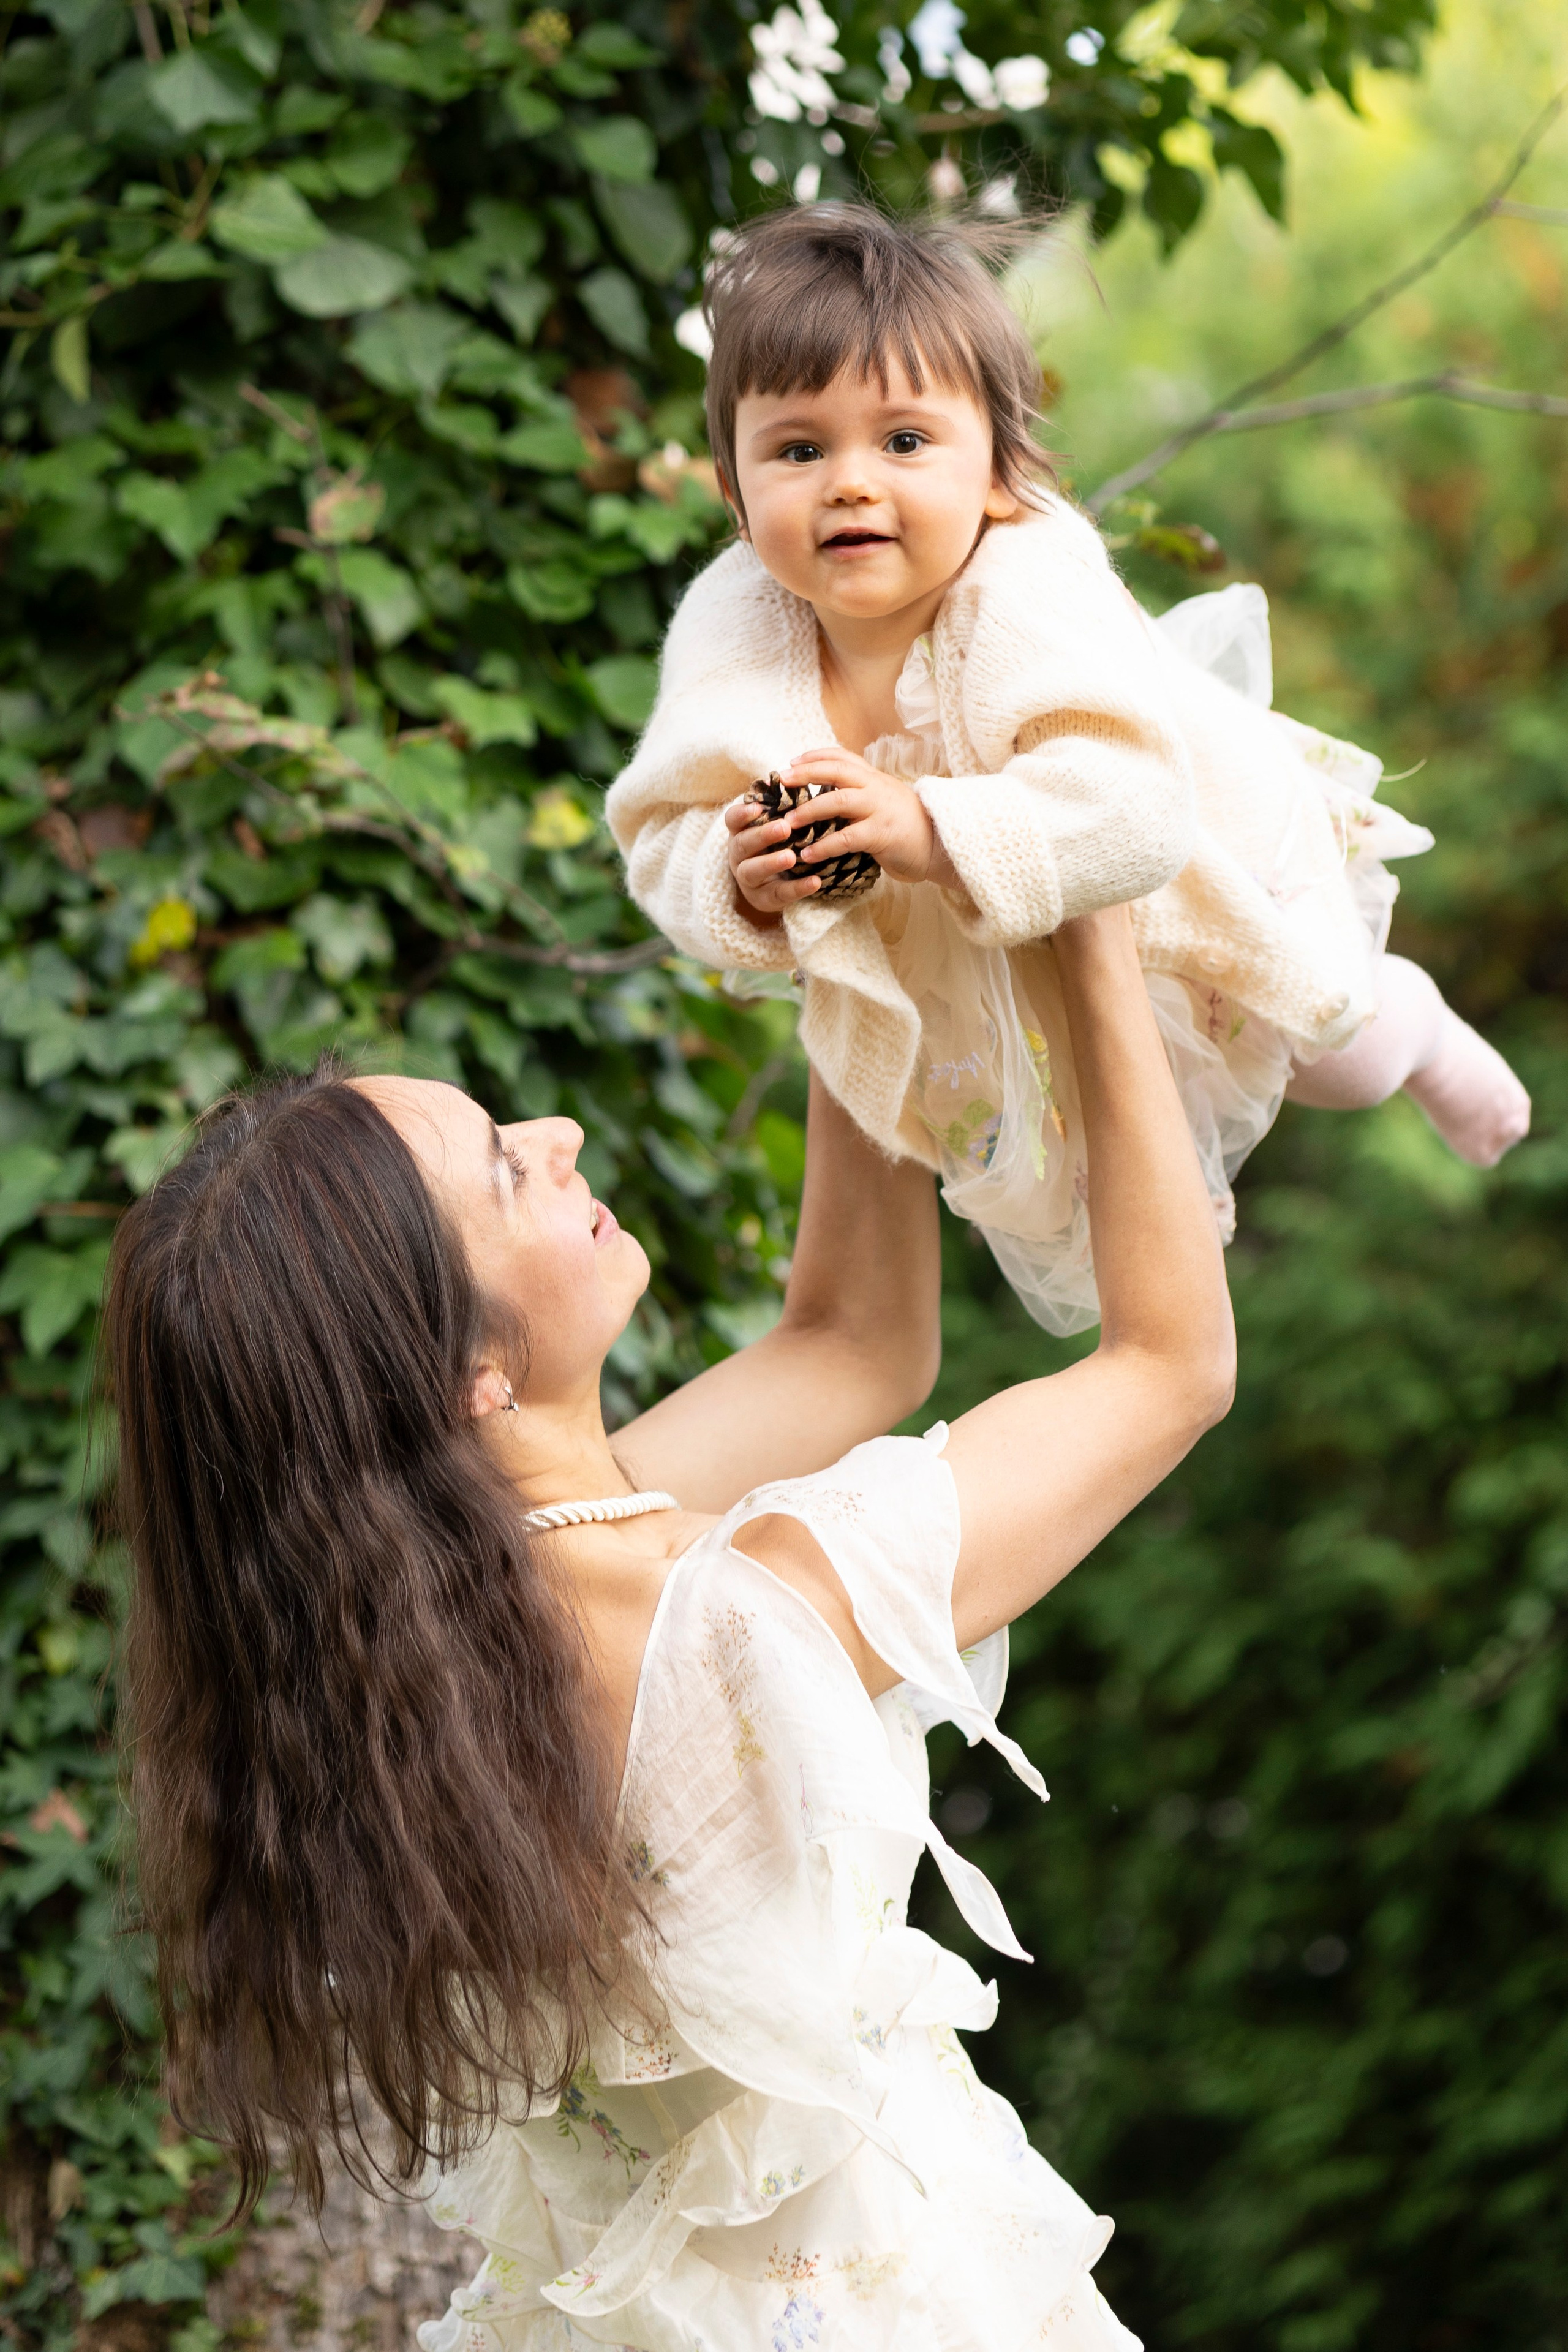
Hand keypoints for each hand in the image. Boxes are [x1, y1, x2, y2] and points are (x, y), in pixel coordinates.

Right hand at [725, 793, 822, 921]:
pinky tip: (815, 882)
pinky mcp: (762, 899)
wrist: (776, 881)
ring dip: (771, 863)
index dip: (742, 814)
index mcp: (740, 831)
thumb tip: (802, 776)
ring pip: (751, 871)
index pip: (733, 819)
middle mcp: (738, 854)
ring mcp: (747, 878)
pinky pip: (778, 894)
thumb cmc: (779, 842)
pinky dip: (796, 888)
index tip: (758, 807)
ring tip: (791, 857)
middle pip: (742, 843)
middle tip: (784, 827)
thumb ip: (784, 807)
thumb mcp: (777, 822)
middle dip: (762, 835)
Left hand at [779, 747, 959, 890]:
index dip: (815, 756)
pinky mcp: (883, 834)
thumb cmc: (904, 827)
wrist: (938, 846)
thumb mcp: (882, 802)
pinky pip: (847, 838)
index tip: (791, 762)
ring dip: (809, 810)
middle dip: (805, 773)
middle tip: (781, 781)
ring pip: (838, 801)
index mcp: (874, 778)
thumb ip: (859, 794)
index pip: (841, 756)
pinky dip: (824, 846)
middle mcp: (877, 787)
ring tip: (787, 822)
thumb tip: (824, 794)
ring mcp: (880, 809)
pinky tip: (808, 854)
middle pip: (836, 771)